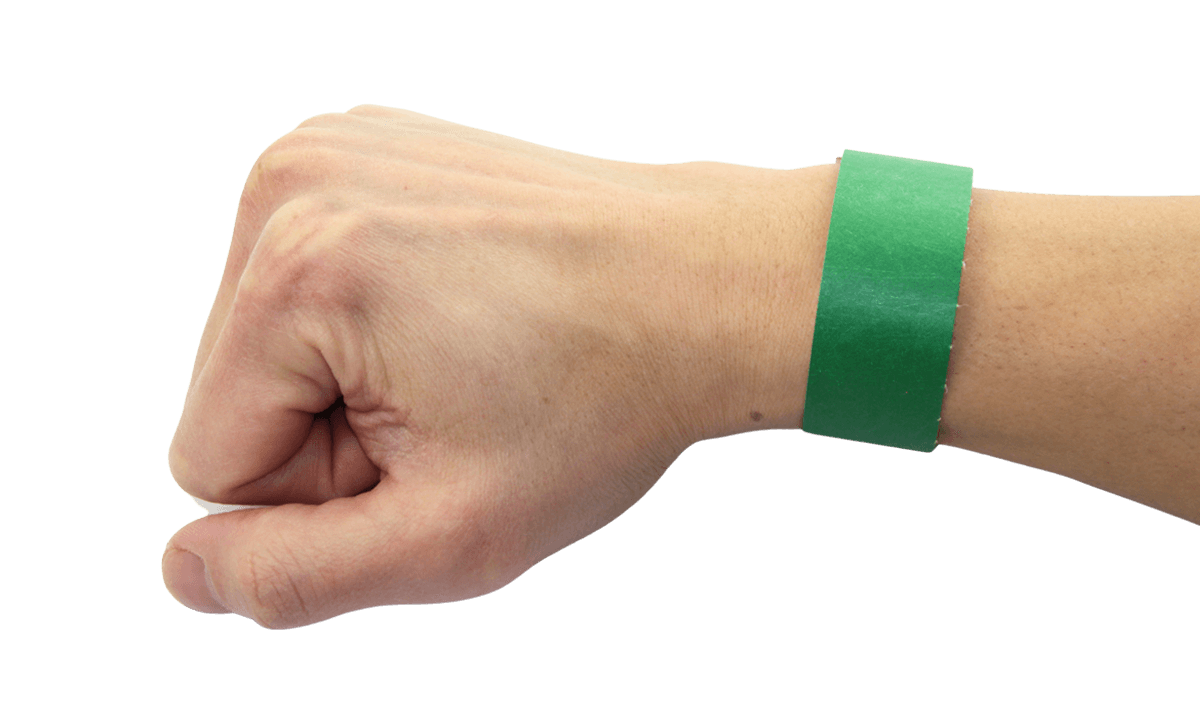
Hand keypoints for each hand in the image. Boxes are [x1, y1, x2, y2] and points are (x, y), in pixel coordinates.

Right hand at [163, 104, 834, 627]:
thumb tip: (186, 569)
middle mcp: (292, 185)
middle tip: (457, 401)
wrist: (706, 281)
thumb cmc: (603, 401)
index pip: (211, 462)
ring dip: (352, 373)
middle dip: (333, 428)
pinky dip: (370, 312)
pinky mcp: (360, 144)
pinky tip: (458, 303)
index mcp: (295, 274)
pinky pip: (308, 277)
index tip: (429, 447)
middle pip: (233, 391)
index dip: (322, 492)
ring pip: (266, 338)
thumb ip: (297, 577)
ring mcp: (327, 148)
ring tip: (465, 352)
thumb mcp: (452, 534)